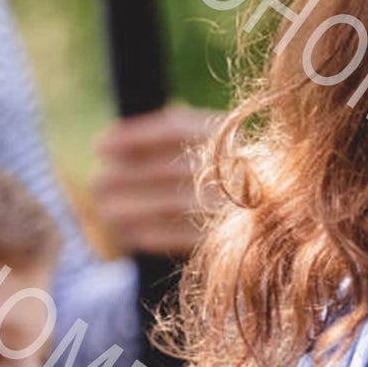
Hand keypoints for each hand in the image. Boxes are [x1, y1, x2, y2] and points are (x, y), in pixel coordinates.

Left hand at [90, 103, 221, 255]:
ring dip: (130, 207)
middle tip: (97, 183)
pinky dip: (152, 234)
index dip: (134, 136)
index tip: (100, 145)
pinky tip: (129, 234)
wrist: (270, 222)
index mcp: (231, 135)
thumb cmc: (232, 177)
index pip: (175, 128)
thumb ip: (178, 138)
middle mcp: (236, 166)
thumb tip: (118, 142)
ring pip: (170, 203)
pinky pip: (182, 236)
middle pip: (167, 168)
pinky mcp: (231, 238)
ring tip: (104, 209)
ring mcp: (235, 203)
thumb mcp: (217, 146)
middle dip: (125, 176)